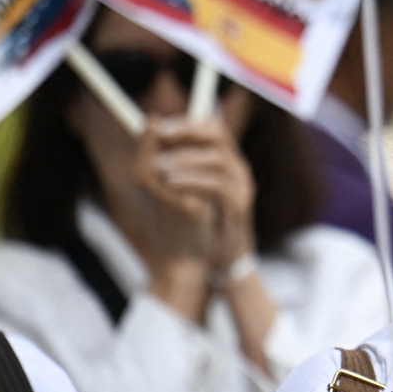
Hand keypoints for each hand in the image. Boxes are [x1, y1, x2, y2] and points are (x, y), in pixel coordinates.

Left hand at [145, 93, 258, 274]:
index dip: (187, 123)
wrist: (210, 268)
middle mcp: (237, 170)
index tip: (159, 129)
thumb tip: (150, 125)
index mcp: (223, 164)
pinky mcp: (239, 208)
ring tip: (158, 168)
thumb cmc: (191, 228)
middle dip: (188, 132)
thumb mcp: (175, 189)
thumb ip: (166, 157)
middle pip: (219, 135)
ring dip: (185, 159)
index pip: (212, 128)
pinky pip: (218, 187)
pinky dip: (192, 182)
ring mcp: (242, 188)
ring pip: (217, 159)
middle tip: (161, 136)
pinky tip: (170, 185)